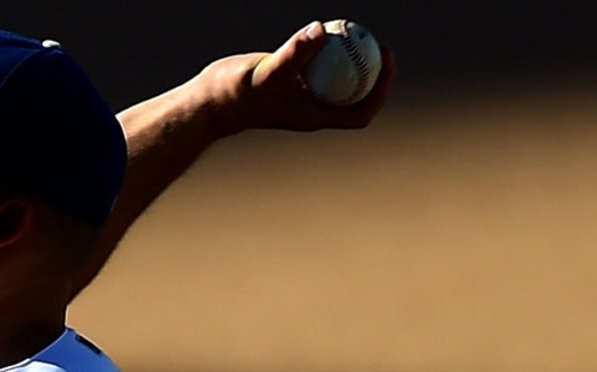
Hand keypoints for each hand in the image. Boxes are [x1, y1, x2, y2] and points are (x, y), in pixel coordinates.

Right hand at [203, 20, 396, 135]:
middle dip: (374, 72)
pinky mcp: (292, 82)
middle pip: (357, 95)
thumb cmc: (237, 93)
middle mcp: (313, 109)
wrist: (212, 101)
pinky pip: (319, 65)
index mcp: (315, 118)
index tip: (384, 64)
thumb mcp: (267, 73)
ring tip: (358, 32)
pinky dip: (327, 50)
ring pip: (339, 79)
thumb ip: (295, 53)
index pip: (359, 113)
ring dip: (352, 59)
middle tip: (380, 43)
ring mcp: (303, 96)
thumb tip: (321, 30)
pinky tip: (327, 29)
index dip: (380, 91)